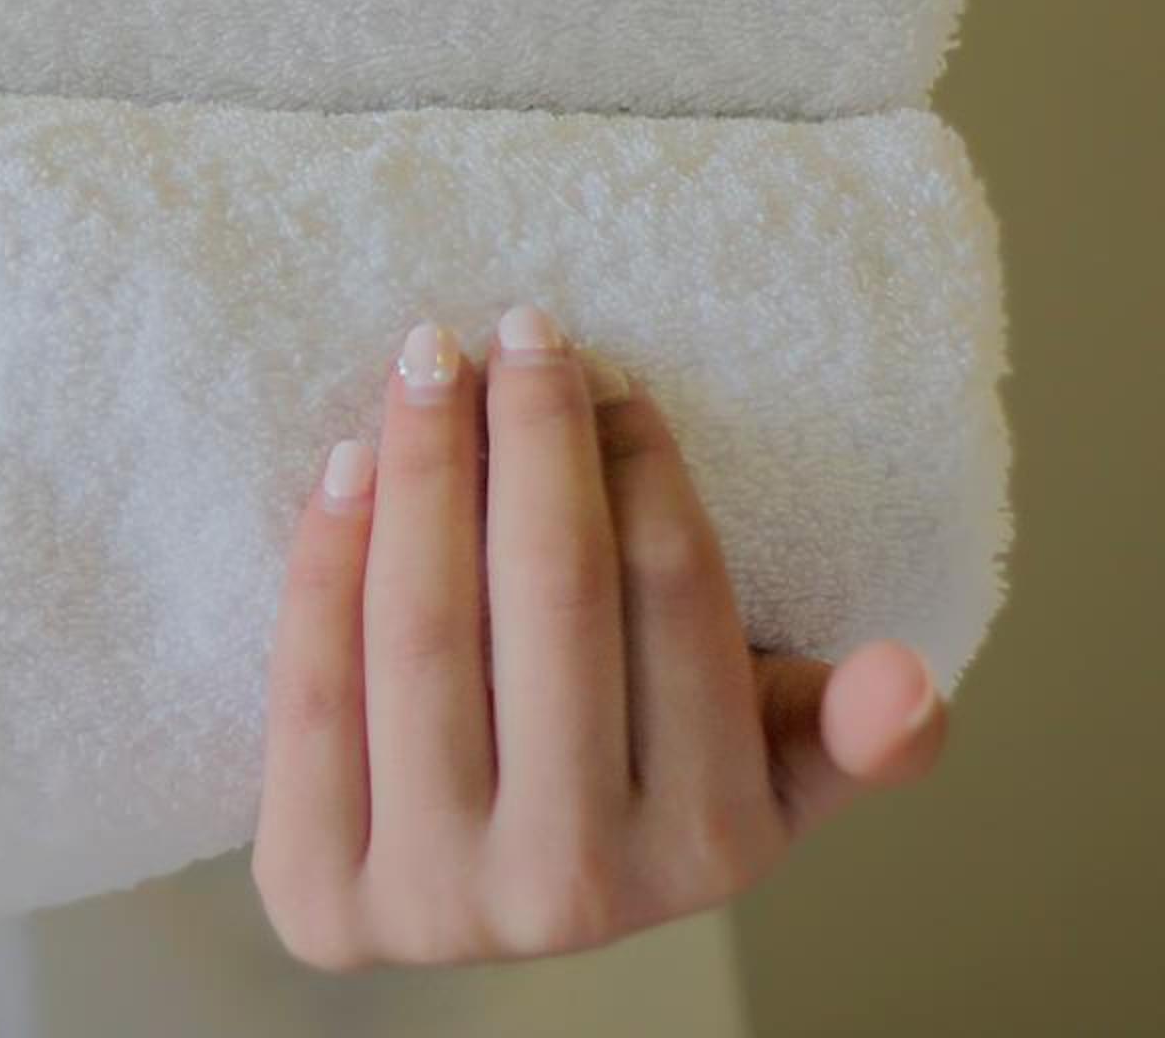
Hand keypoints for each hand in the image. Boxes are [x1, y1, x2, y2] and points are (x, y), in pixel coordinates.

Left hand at [251, 304, 947, 970]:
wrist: (459, 894)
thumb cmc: (624, 789)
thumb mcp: (761, 776)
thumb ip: (844, 734)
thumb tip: (912, 684)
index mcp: (710, 849)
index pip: (672, 601)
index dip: (639, 465)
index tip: (606, 371)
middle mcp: (576, 889)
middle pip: (548, 598)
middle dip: (531, 436)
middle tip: (516, 327)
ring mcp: (436, 899)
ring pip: (421, 630)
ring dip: (422, 469)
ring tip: (428, 361)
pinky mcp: (315, 892)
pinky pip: (313, 688)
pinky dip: (327, 559)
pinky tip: (347, 463)